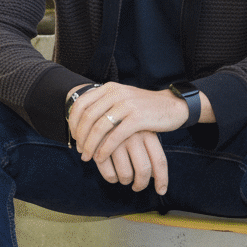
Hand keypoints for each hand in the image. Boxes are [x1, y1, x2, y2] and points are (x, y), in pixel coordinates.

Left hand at [67, 82, 187, 174]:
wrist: (173, 106)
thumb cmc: (145, 107)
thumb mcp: (122, 99)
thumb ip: (104, 105)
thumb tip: (80, 121)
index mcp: (110, 88)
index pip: (81, 104)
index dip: (73, 122)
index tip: (74, 137)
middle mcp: (116, 94)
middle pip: (88, 117)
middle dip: (80, 137)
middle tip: (80, 151)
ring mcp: (127, 105)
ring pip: (99, 128)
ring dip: (90, 145)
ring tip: (88, 157)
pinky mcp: (138, 118)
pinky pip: (115, 137)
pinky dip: (105, 149)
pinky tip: (101, 158)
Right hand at [92, 131, 168, 193]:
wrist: (99, 107)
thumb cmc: (127, 125)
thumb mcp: (142, 131)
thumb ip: (150, 151)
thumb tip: (156, 177)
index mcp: (149, 133)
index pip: (160, 161)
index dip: (162, 180)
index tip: (161, 191)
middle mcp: (134, 136)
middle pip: (143, 171)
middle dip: (141, 184)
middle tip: (137, 187)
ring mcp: (117, 141)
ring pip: (126, 175)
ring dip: (125, 180)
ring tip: (124, 177)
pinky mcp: (100, 146)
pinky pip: (109, 174)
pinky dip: (112, 178)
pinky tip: (112, 175)